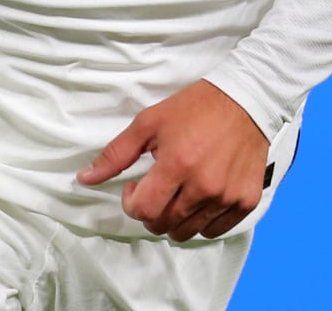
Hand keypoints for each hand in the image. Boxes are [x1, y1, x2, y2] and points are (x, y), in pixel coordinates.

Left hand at [78, 79, 268, 240]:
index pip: (143, 210)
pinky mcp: (246, 201)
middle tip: (156, 188)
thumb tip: (84, 179)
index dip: (131, 202)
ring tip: (177, 192)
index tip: (135, 186)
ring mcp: (227, 196)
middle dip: (151, 211)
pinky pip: (215, 230)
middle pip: (163, 225)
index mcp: (177, 164)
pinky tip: (199, 198)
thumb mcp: (149, 122)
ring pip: (188, 232)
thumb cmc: (195, 107)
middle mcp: (204, 185)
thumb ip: (116, 154)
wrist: (246, 99)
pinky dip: (202, 221)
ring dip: (175, 218)